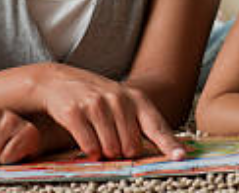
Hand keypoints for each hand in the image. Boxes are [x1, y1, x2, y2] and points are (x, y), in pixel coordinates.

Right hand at [33, 64, 185, 160]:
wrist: (58, 80)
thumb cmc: (96, 97)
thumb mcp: (122, 102)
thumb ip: (140, 124)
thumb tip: (161, 151)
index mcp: (136, 99)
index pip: (157, 126)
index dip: (169, 144)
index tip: (180, 157)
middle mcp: (119, 99)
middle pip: (131, 147)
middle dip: (122, 151)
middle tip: (111, 139)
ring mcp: (97, 105)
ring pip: (110, 150)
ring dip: (104, 152)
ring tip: (97, 136)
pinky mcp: (75, 112)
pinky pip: (90, 147)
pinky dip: (89, 151)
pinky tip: (86, 140)